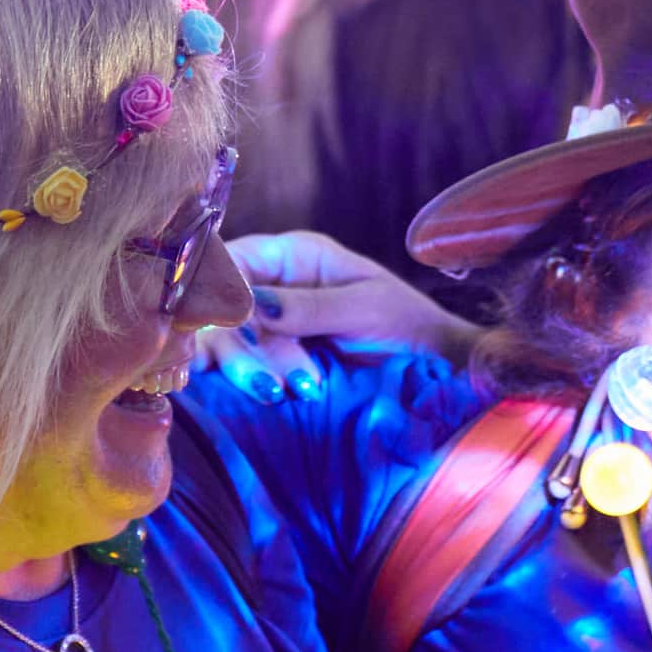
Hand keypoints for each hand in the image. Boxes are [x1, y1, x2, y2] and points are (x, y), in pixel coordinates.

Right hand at [201, 232, 479, 385]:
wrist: (428, 363)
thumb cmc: (403, 321)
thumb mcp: (363, 308)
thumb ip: (309, 307)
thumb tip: (253, 305)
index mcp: (292, 255)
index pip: (233, 261)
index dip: (223, 293)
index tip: (239, 327)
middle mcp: (271, 284)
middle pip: (223, 307)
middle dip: (243, 348)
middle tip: (274, 385)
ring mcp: (267, 323)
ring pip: (226, 342)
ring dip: (248, 370)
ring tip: (281, 395)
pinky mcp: (269, 358)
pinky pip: (240, 366)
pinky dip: (245, 382)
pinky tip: (263, 396)